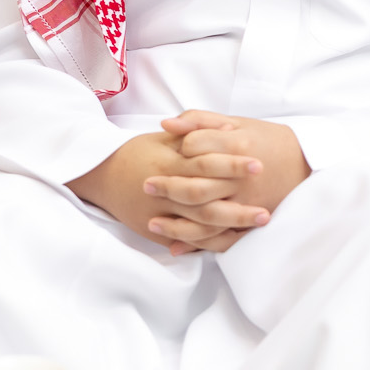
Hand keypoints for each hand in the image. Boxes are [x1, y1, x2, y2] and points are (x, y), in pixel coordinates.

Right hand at [67, 132, 268, 255]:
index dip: (232, 165)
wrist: (101, 177)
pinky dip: (212, 240)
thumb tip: (230, 129)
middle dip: (238, 206)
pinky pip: (189, 240)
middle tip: (267, 208)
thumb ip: (195, 132)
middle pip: (206, 202)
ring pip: (199, 225)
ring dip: (231, 226)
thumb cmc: (137, 153)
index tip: (258, 165)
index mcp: (167, 164)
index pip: (205, 165)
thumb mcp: (163, 139)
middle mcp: (164, 192)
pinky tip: (236, 237)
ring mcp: (159, 216)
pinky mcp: (157, 232)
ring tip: (260, 221)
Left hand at [158, 110, 310, 252]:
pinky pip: (219, 236)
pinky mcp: (249, 219)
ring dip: (175, 222)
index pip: (195, 148)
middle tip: (146, 186)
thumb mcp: (238, 122)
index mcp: (237, 144)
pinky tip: (175, 242)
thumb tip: (166, 124)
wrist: (305, 164)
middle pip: (195, 184)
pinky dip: (196, 242)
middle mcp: (240, 175)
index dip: (178, 149)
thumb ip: (201, 120)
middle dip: (167, 186)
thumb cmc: (267, 139)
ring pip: (204, 216)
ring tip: (152, 221)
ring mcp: (245, 200)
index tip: (169, 152)